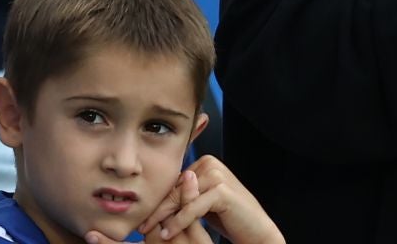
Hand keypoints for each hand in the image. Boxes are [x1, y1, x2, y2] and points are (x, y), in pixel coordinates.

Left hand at [124, 158, 284, 243]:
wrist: (255, 229)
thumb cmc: (228, 217)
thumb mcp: (200, 204)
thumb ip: (184, 196)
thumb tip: (154, 201)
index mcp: (205, 163)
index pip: (175, 183)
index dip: (159, 201)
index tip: (143, 216)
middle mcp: (210, 163)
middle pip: (175, 189)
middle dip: (158, 209)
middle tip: (141, 226)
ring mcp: (216, 175)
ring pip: (181, 198)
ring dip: (163, 217)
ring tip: (148, 231)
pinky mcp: (221, 190)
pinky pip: (192, 208)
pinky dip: (178, 223)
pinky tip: (167, 234)